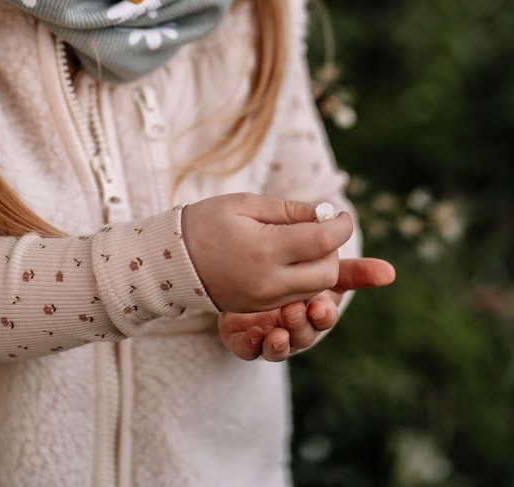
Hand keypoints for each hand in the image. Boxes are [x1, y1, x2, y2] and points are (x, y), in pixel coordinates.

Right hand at [181, 193, 354, 312]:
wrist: (171, 260)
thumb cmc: (208, 222)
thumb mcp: (247, 204)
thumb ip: (289, 210)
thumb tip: (324, 215)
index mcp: (266, 250)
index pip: (323, 241)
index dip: (340, 226)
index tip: (341, 214)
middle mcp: (269, 281)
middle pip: (328, 272)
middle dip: (333, 249)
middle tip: (321, 229)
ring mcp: (265, 300)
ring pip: (316, 289)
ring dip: (322, 266)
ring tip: (305, 242)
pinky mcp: (260, 309)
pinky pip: (297, 297)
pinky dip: (305, 279)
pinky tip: (291, 259)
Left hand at [218, 256, 396, 361]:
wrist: (237, 266)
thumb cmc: (288, 264)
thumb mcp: (316, 258)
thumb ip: (348, 265)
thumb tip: (391, 271)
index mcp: (313, 305)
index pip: (325, 314)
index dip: (325, 312)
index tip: (321, 303)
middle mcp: (294, 324)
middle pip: (305, 334)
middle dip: (303, 325)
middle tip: (297, 310)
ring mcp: (269, 333)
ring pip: (279, 347)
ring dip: (281, 341)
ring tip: (278, 327)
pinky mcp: (244, 339)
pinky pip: (249, 349)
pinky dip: (252, 345)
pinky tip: (253, 333)